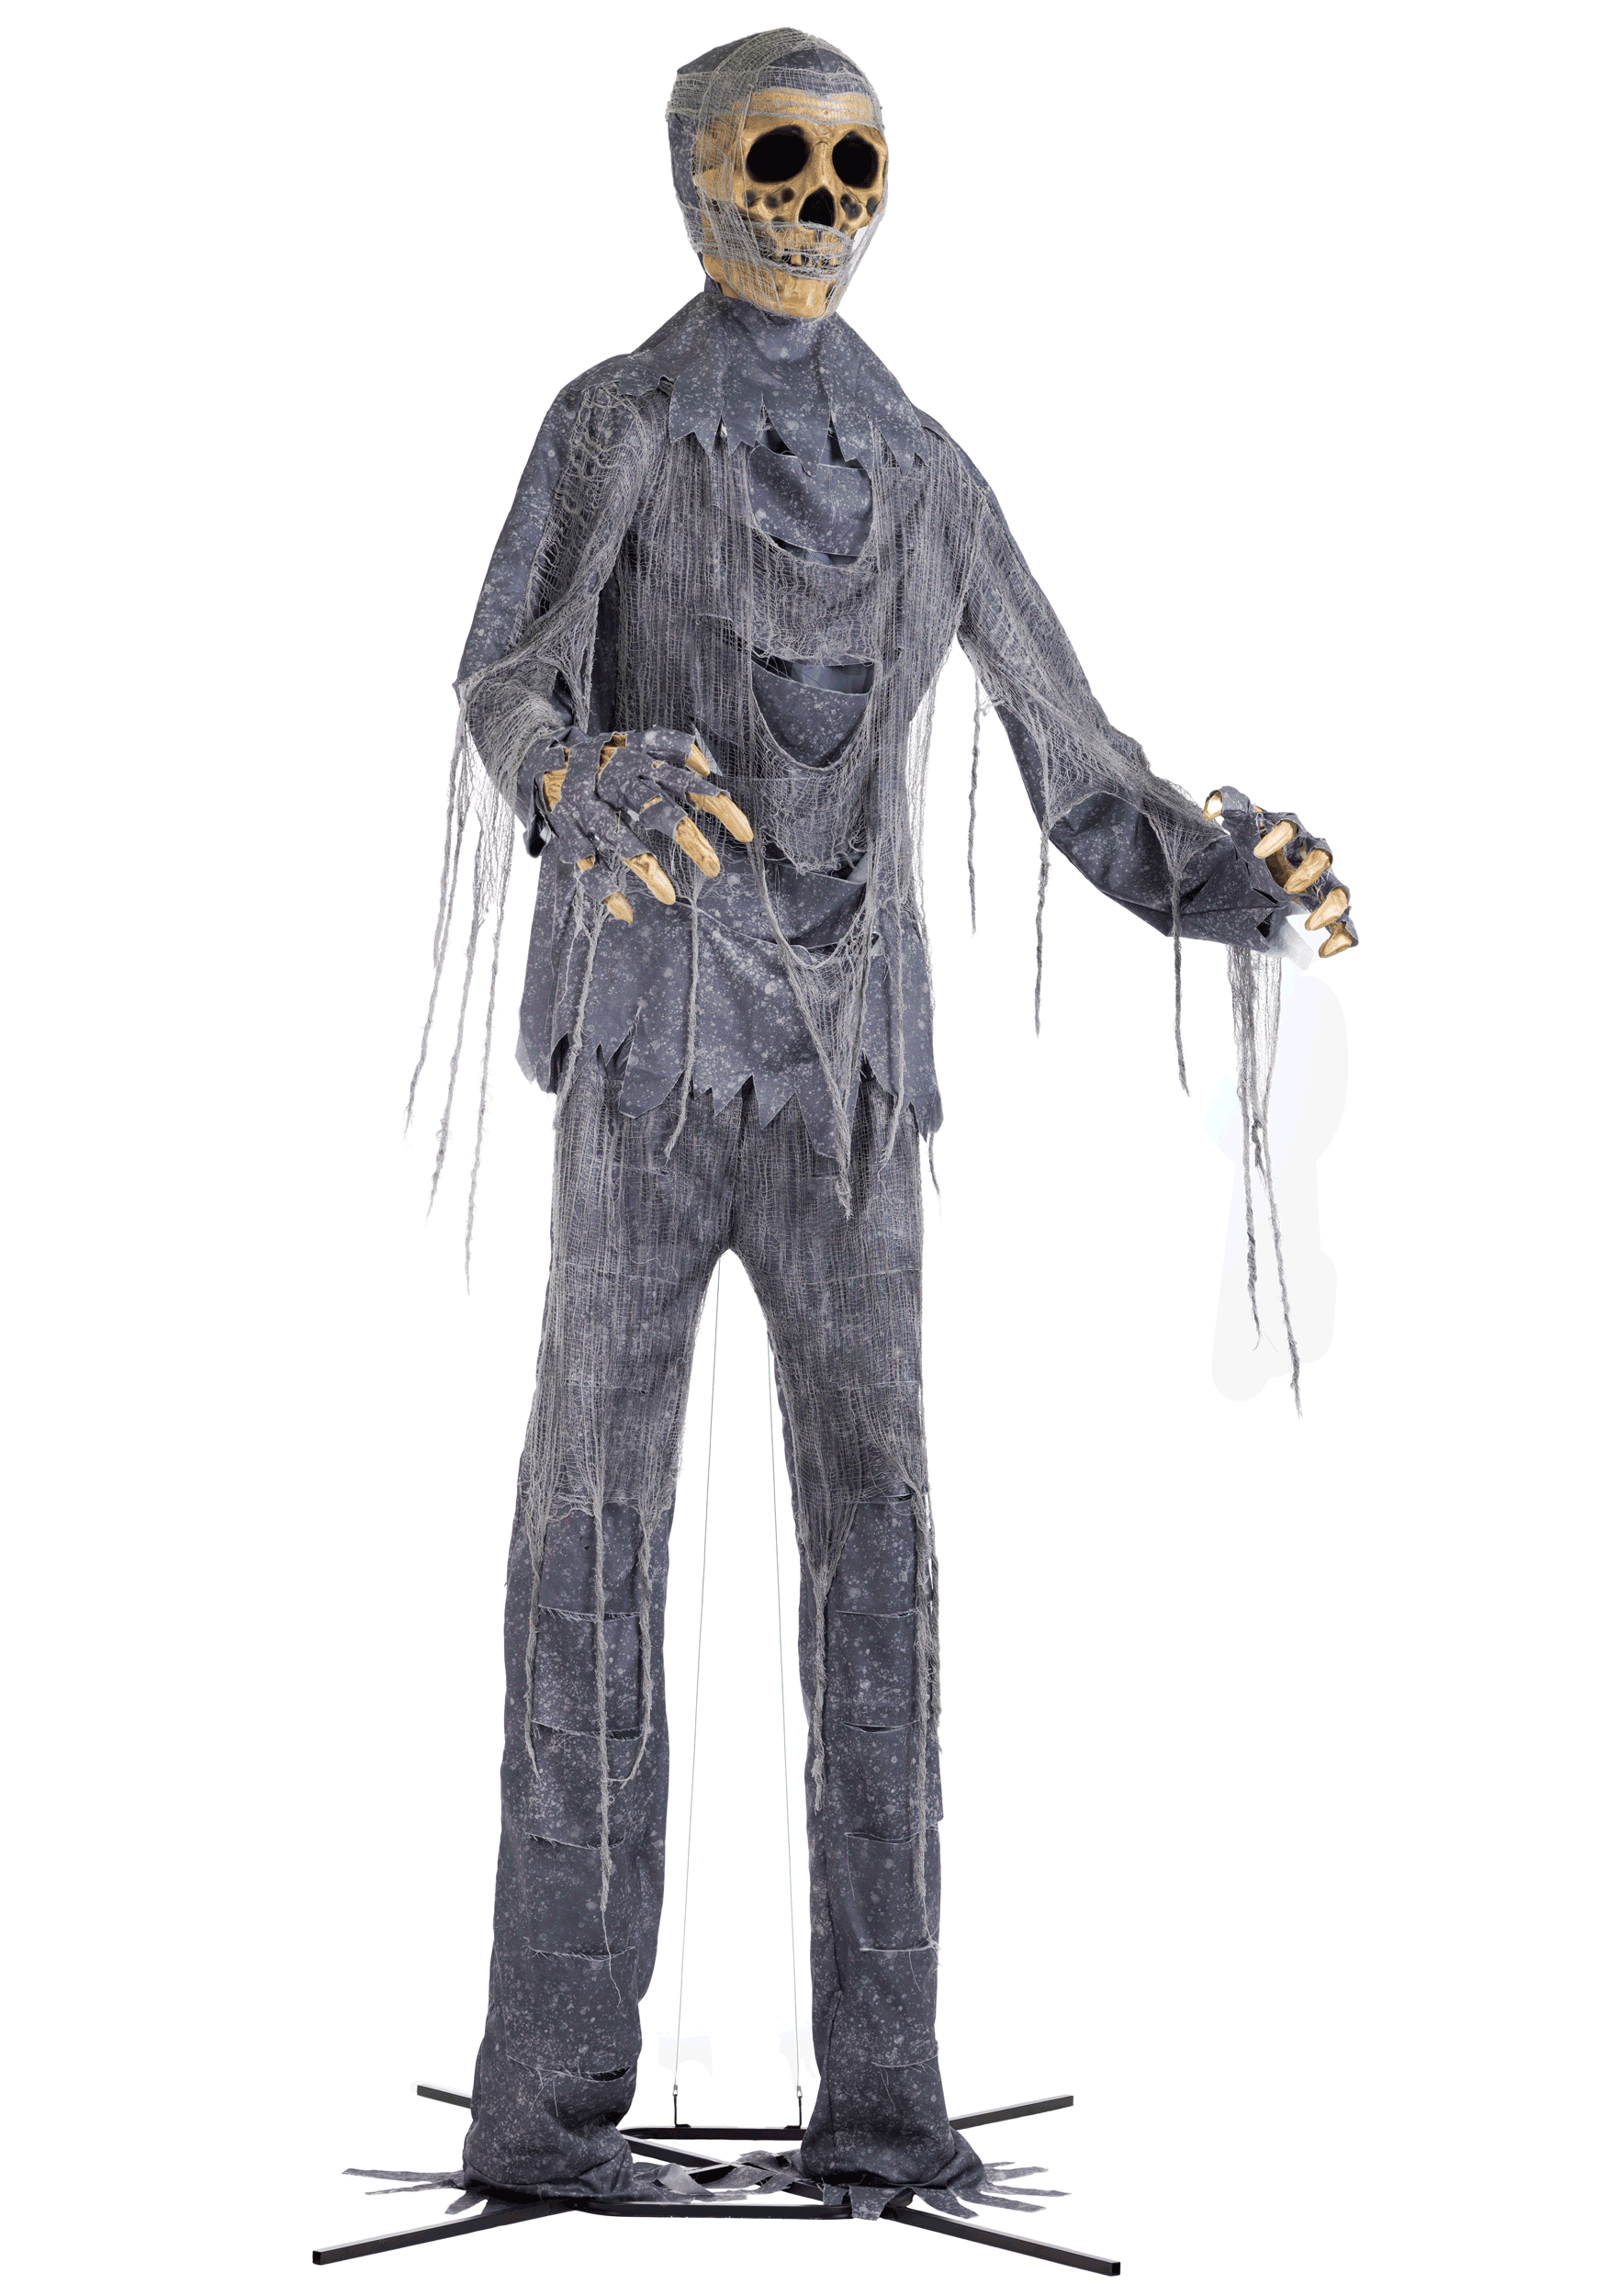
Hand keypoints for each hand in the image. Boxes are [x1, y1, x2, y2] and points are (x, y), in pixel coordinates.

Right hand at [536, 729, 753, 922]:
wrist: (537, 756)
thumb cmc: (600, 757)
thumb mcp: (634, 741)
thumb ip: (671, 747)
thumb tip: (705, 766)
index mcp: (638, 763)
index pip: (687, 783)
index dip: (718, 806)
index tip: (747, 833)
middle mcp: (615, 784)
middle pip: (655, 808)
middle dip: (686, 837)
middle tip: (713, 867)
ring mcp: (589, 810)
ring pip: (617, 838)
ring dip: (644, 867)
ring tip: (669, 896)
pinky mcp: (568, 831)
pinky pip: (584, 862)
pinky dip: (601, 887)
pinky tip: (624, 912)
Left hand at [1204, 786, 1356, 956]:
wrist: (1256, 874)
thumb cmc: (1253, 848)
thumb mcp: (1240, 829)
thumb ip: (1230, 809)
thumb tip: (1211, 805)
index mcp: (1289, 834)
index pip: (1289, 827)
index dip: (1277, 837)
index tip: (1255, 853)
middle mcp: (1310, 856)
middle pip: (1322, 856)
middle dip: (1309, 871)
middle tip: (1289, 888)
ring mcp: (1321, 883)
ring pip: (1339, 892)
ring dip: (1329, 908)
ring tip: (1312, 925)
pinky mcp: (1326, 909)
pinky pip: (1344, 924)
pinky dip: (1341, 938)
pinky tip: (1326, 952)